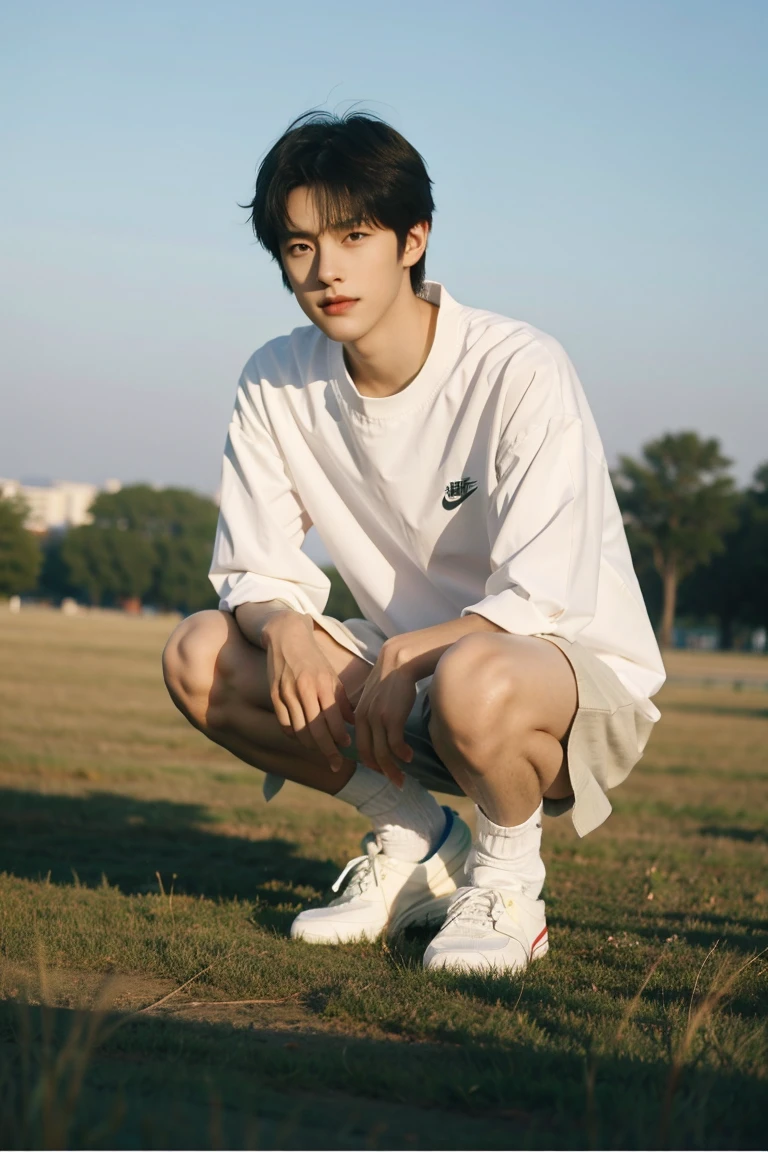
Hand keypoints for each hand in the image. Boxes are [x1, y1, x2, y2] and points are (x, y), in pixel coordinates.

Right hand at [262, 613, 354, 771]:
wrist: (287, 638)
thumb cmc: (314, 660)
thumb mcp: (332, 676)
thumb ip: (341, 700)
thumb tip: (352, 724)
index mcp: (322, 684)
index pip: (332, 718)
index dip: (340, 737)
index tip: (347, 747)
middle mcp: (304, 689)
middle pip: (316, 729)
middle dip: (327, 750)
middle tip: (336, 764)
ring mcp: (286, 693)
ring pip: (299, 730)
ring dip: (311, 746)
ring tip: (321, 752)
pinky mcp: (274, 695)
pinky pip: (284, 724)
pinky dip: (295, 736)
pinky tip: (303, 739)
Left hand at [353, 640, 416, 786]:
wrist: (399, 661)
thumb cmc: (391, 678)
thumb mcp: (374, 696)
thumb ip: (371, 712)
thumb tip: (379, 727)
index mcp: (359, 715)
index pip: (361, 747)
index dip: (371, 763)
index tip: (383, 771)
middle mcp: (365, 719)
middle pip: (369, 755)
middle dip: (382, 772)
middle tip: (396, 782)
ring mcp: (377, 719)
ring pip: (382, 754)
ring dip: (393, 769)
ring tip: (402, 779)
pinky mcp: (392, 717)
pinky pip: (395, 744)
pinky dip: (402, 754)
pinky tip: (409, 757)